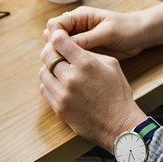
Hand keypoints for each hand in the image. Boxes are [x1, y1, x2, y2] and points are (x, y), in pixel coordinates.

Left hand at [39, 29, 146, 150]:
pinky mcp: (58, 108)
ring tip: (58, 69)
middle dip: (50, 50)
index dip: (56, 36)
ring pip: (43, 73)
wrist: (119, 125)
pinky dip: (49, 83)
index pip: (59, 42)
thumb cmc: (118, 93)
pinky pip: (44, 90)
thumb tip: (73, 47)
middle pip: (47, 56)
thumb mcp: (111, 64)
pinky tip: (59, 83)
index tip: (57, 36)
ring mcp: (63, 95)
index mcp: (85, 64)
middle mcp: (71, 78)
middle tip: (55, 51)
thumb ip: (91, 53)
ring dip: (49, 68)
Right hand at [43, 3, 162, 60]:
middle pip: (54, 36)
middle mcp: (77, 27)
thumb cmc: (126, 29)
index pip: (56, 24)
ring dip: (60, 57)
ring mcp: (80, 39)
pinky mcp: (85, 50)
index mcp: (80, 17)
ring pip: (61, 48)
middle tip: (60, 61)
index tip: (57, 50)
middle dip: (54, 48)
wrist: (140, 36)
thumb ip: (86, 38)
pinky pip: (71, 56)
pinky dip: (69, 62)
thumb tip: (65, 44)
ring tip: (65, 68)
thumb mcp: (106, 33)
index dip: (53, 37)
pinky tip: (71, 72)